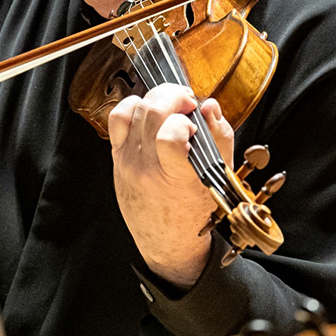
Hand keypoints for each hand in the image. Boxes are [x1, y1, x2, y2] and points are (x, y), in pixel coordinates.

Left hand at [107, 84, 233, 288]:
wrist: (166, 239)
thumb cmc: (194, 209)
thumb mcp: (218, 177)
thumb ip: (219, 138)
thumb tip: (209, 105)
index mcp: (176, 177)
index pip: (170, 136)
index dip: (185, 120)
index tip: (195, 123)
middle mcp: (146, 168)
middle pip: (151, 112)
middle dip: (173, 95)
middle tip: (187, 101)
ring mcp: (127, 161)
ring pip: (134, 109)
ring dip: (156, 97)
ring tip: (172, 104)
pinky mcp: (117, 156)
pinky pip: (117, 117)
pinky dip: (133, 105)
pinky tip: (149, 111)